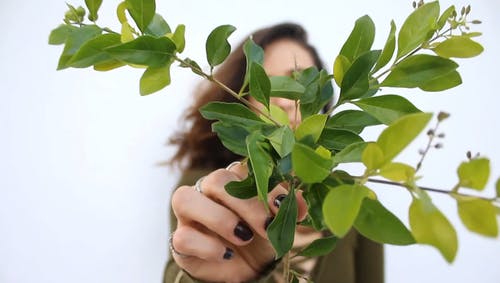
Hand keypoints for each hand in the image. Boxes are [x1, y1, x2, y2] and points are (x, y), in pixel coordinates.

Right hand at [170, 162, 307, 282]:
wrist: (245, 269)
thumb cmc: (261, 237)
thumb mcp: (279, 224)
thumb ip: (288, 209)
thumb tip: (301, 201)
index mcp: (233, 179)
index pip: (244, 169)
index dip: (265, 185)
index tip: (284, 205)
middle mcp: (207, 190)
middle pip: (216, 179)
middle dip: (245, 203)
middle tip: (268, 225)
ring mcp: (189, 214)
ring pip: (185, 198)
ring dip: (219, 218)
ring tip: (245, 236)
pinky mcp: (180, 240)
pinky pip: (182, 236)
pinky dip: (207, 246)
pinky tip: (227, 254)